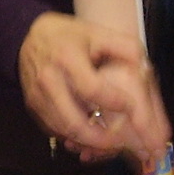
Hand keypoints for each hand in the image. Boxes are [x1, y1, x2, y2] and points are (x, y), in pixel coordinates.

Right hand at [18, 12, 169, 164]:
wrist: (29, 36)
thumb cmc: (68, 36)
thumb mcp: (97, 32)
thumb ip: (124, 47)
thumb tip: (144, 67)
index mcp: (67, 58)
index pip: (92, 88)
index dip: (114, 102)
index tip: (130, 107)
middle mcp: (49, 79)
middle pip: (74, 122)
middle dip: (100, 139)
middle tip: (121, 142)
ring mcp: (37, 96)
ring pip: (64, 131)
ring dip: (88, 142)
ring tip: (109, 143)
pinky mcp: (33, 106)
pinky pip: (54, 130)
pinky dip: (73, 138)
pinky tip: (89, 137)